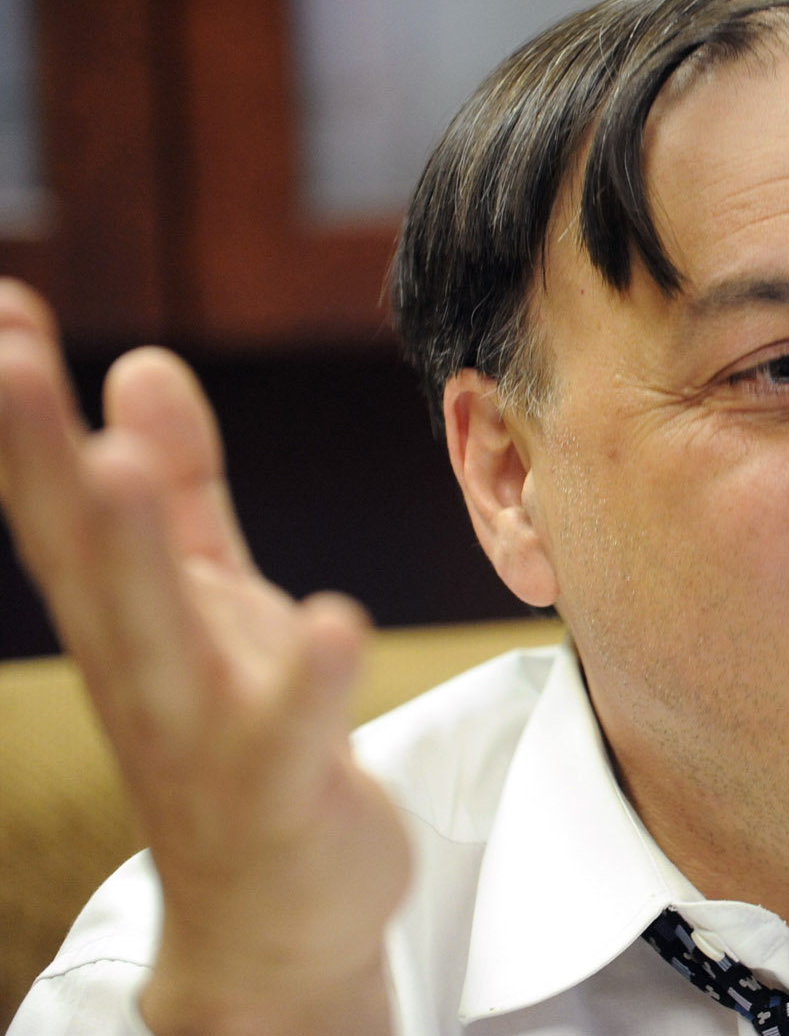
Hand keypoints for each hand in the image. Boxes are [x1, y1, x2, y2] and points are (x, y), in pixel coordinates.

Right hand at [0, 280, 406, 1033]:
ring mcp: (206, 735)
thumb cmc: (238, 727)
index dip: (24, 414)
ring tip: (118, 467)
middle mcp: (148, 668)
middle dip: (42, 458)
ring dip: (137, 557)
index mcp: (129, 613)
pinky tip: (331, 620)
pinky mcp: (282, 792)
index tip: (0, 306)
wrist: (274, 908)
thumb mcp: (208, 593)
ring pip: (162, 641)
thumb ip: (183, 488)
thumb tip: (142, 363)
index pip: (63, 501)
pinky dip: (307, 679)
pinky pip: (292, 732)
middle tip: (2, 353)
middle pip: (88, 557)